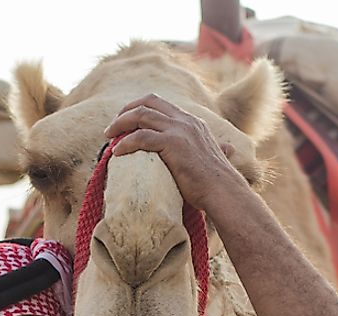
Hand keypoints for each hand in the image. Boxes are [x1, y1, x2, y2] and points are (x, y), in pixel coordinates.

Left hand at [104, 94, 243, 212]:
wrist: (223, 192)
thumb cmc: (216, 182)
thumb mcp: (215, 157)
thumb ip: (217, 148)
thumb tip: (228, 149)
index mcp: (192, 122)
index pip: (160, 104)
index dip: (139, 109)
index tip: (124, 122)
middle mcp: (185, 121)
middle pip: (148, 102)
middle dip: (126, 111)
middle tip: (112, 128)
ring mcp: (179, 130)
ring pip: (141, 115)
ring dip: (120, 123)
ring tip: (108, 137)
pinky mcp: (172, 143)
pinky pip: (141, 137)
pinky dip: (126, 143)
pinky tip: (117, 153)